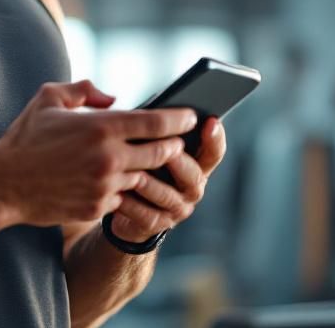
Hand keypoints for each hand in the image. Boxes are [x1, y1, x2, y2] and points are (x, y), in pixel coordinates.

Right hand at [0, 80, 197, 227]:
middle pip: (161, 153)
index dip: (180, 119)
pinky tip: (122, 183)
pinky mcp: (96, 208)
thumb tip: (113, 98)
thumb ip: (85, 90)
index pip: (156, 121)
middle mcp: (108, 157)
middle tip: (178, 142)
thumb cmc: (25, 137)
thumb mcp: (49, 97)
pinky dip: (125, 189)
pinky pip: (122, 198)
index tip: (192, 116)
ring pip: (144, 178)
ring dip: (150, 171)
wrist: (2, 184)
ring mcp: (104, 186)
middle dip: (173, 147)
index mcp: (101, 127)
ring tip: (153, 164)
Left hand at [107, 115, 225, 242]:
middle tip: (166, 148)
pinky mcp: (158, 224)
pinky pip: (147, 214)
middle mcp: (192, 187)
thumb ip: (159, 134)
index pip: (214, 151)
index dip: (215, 137)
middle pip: (193, 174)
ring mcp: (177, 208)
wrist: (126, 206)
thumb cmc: (141, 164)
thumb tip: (155, 112)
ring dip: (150, 183)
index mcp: (197, 164)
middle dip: (177, 160)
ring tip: (134, 171)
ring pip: (167, 195)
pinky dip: (132, 203)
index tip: (210, 121)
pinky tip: (119, 193)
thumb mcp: (152, 146)